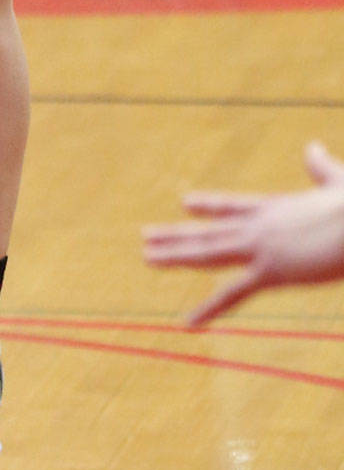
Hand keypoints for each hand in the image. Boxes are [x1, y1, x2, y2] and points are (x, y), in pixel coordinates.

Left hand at [144, 144, 343, 325]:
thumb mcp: (337, 182)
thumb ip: (321, 168)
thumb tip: (313, 146)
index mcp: (276, 207)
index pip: (233, 206)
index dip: (208, 206)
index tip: (185, 203)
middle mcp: (260, 225)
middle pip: (209, 231)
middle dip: (176, 234)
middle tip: (145, 236)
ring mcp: (261, 246)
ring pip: (207, 252)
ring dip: (174, 255)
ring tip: (146, 257)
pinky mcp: (270, 270)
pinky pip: (232, 294)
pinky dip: (208, 309)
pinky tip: (188, 323)